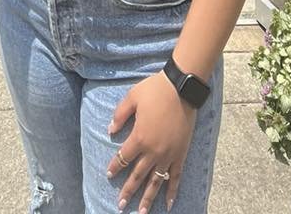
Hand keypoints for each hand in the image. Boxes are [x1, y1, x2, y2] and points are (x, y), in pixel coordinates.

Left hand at [106, 71, 195, 212]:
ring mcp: (168, 155)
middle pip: (137, 175)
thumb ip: (119, 115)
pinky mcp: (181, 154)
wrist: (182, 88)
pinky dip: (172, 191)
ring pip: (156, 182)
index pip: (123, 158)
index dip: (114, 167)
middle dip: (128, 191)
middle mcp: (153, 151)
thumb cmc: (155, 90)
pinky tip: (169, 203)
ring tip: (141, 212)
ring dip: (148, 198)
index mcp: (139, 137)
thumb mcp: (132, 97)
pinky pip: (176, 177)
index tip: (109, 174)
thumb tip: (110, 131)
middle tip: (121, 205)